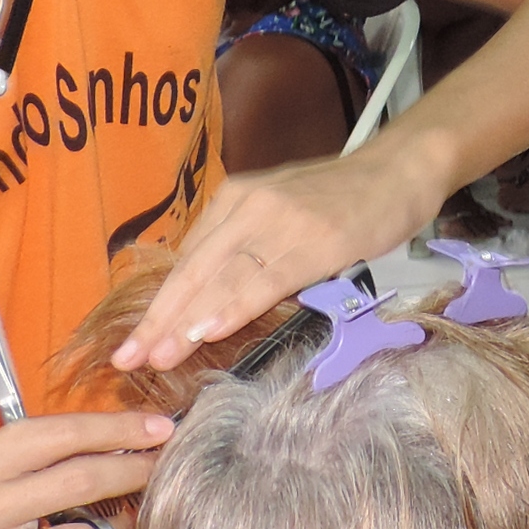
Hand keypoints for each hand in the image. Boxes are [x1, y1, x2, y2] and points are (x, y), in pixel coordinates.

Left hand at [111, 149, 442, 369]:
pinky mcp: (316, 238)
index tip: (131, 345)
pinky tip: (214, 329)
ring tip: (161, 355)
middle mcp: (249, 206)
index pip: (187, 262)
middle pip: (195, 270)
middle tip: (129, 359)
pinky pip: (268, 277)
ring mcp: (281, 221)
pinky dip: (237, 304)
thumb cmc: (342, 197)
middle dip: (161, 319)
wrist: (399, 168)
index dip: (159, 306)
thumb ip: (246, 246)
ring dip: (190, 319)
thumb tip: (209, 295)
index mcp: (235, 201)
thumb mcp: (280, 211)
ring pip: (225, 277)